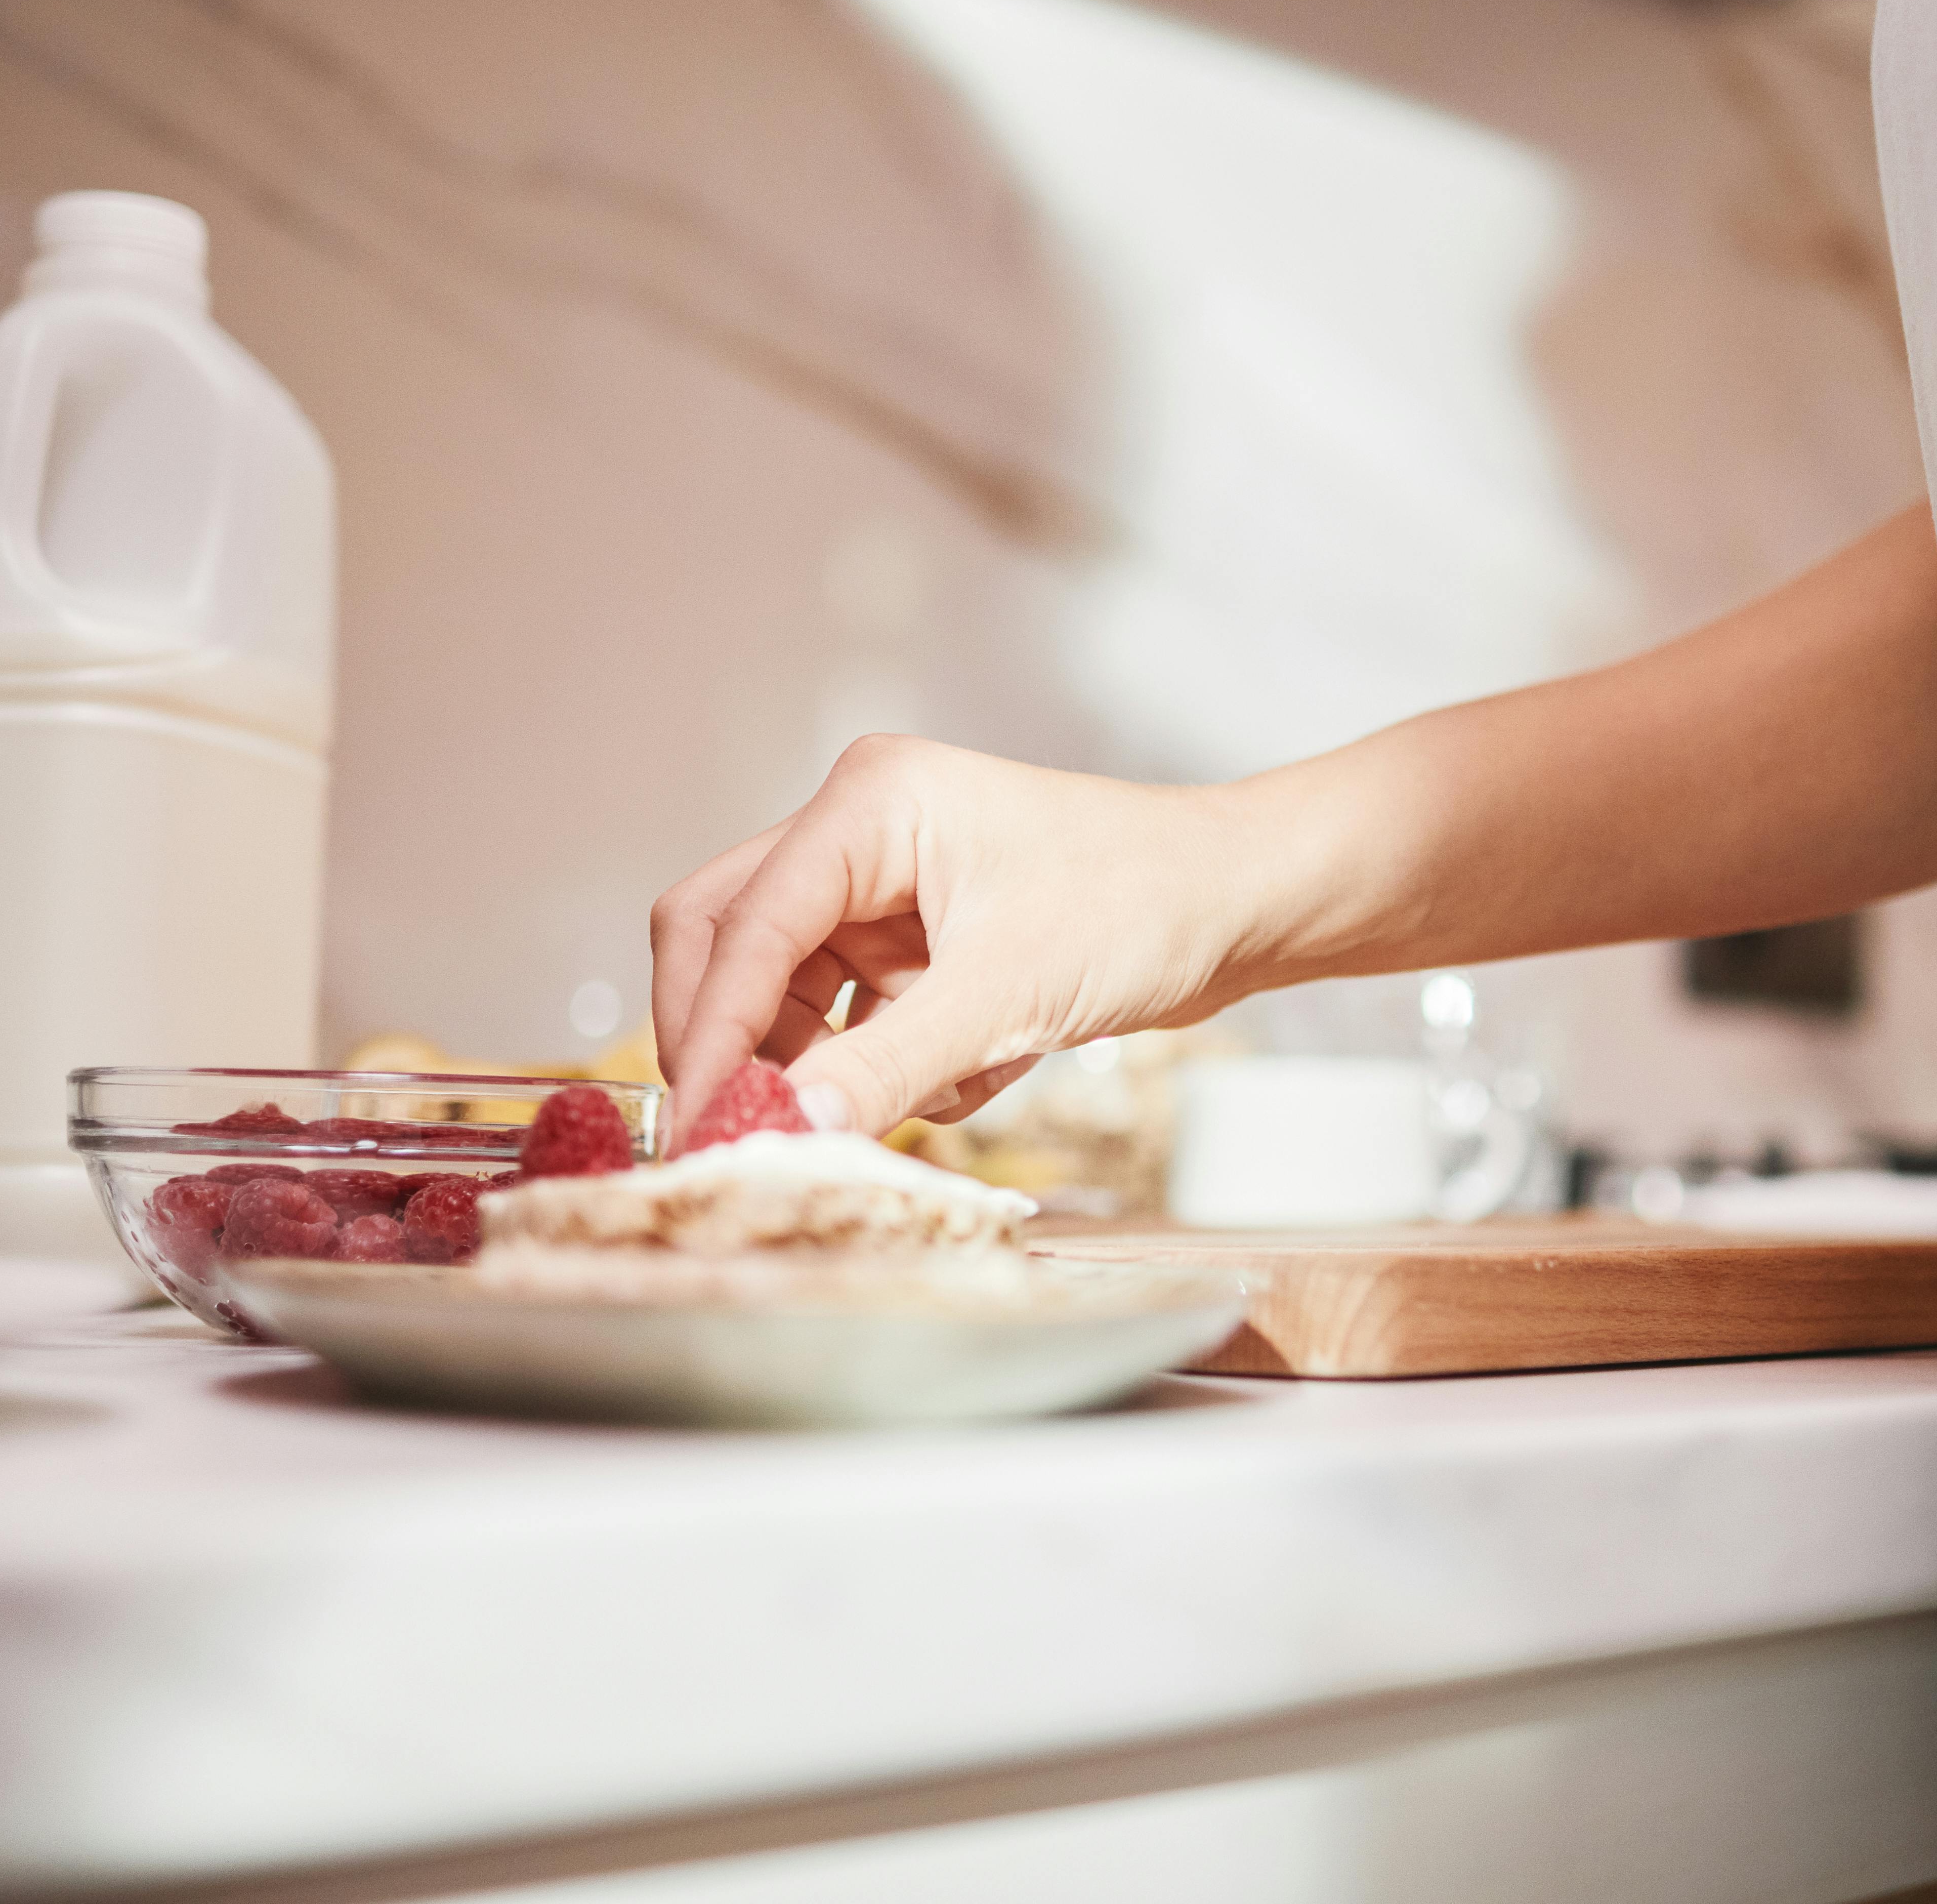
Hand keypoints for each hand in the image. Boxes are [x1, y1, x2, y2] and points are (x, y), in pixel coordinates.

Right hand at [651, 736, 1281, 1137]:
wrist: (1239, 903)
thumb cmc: (1143, 906)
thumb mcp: (1007, 997)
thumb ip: (887, 1064)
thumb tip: (788, 1127)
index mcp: (868, 804)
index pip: (740, 924)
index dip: (709, 1031)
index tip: (696, 1126)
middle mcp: (861, 832)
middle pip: (732, 940)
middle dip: (737, 1039)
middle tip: (737, 1131)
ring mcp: (885, 887)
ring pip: (789, 990)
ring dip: (831, 1060)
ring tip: (916, 1095)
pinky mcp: (915, 939)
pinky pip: (854, 1017)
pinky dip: (893, 1062)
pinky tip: (978, 1071)